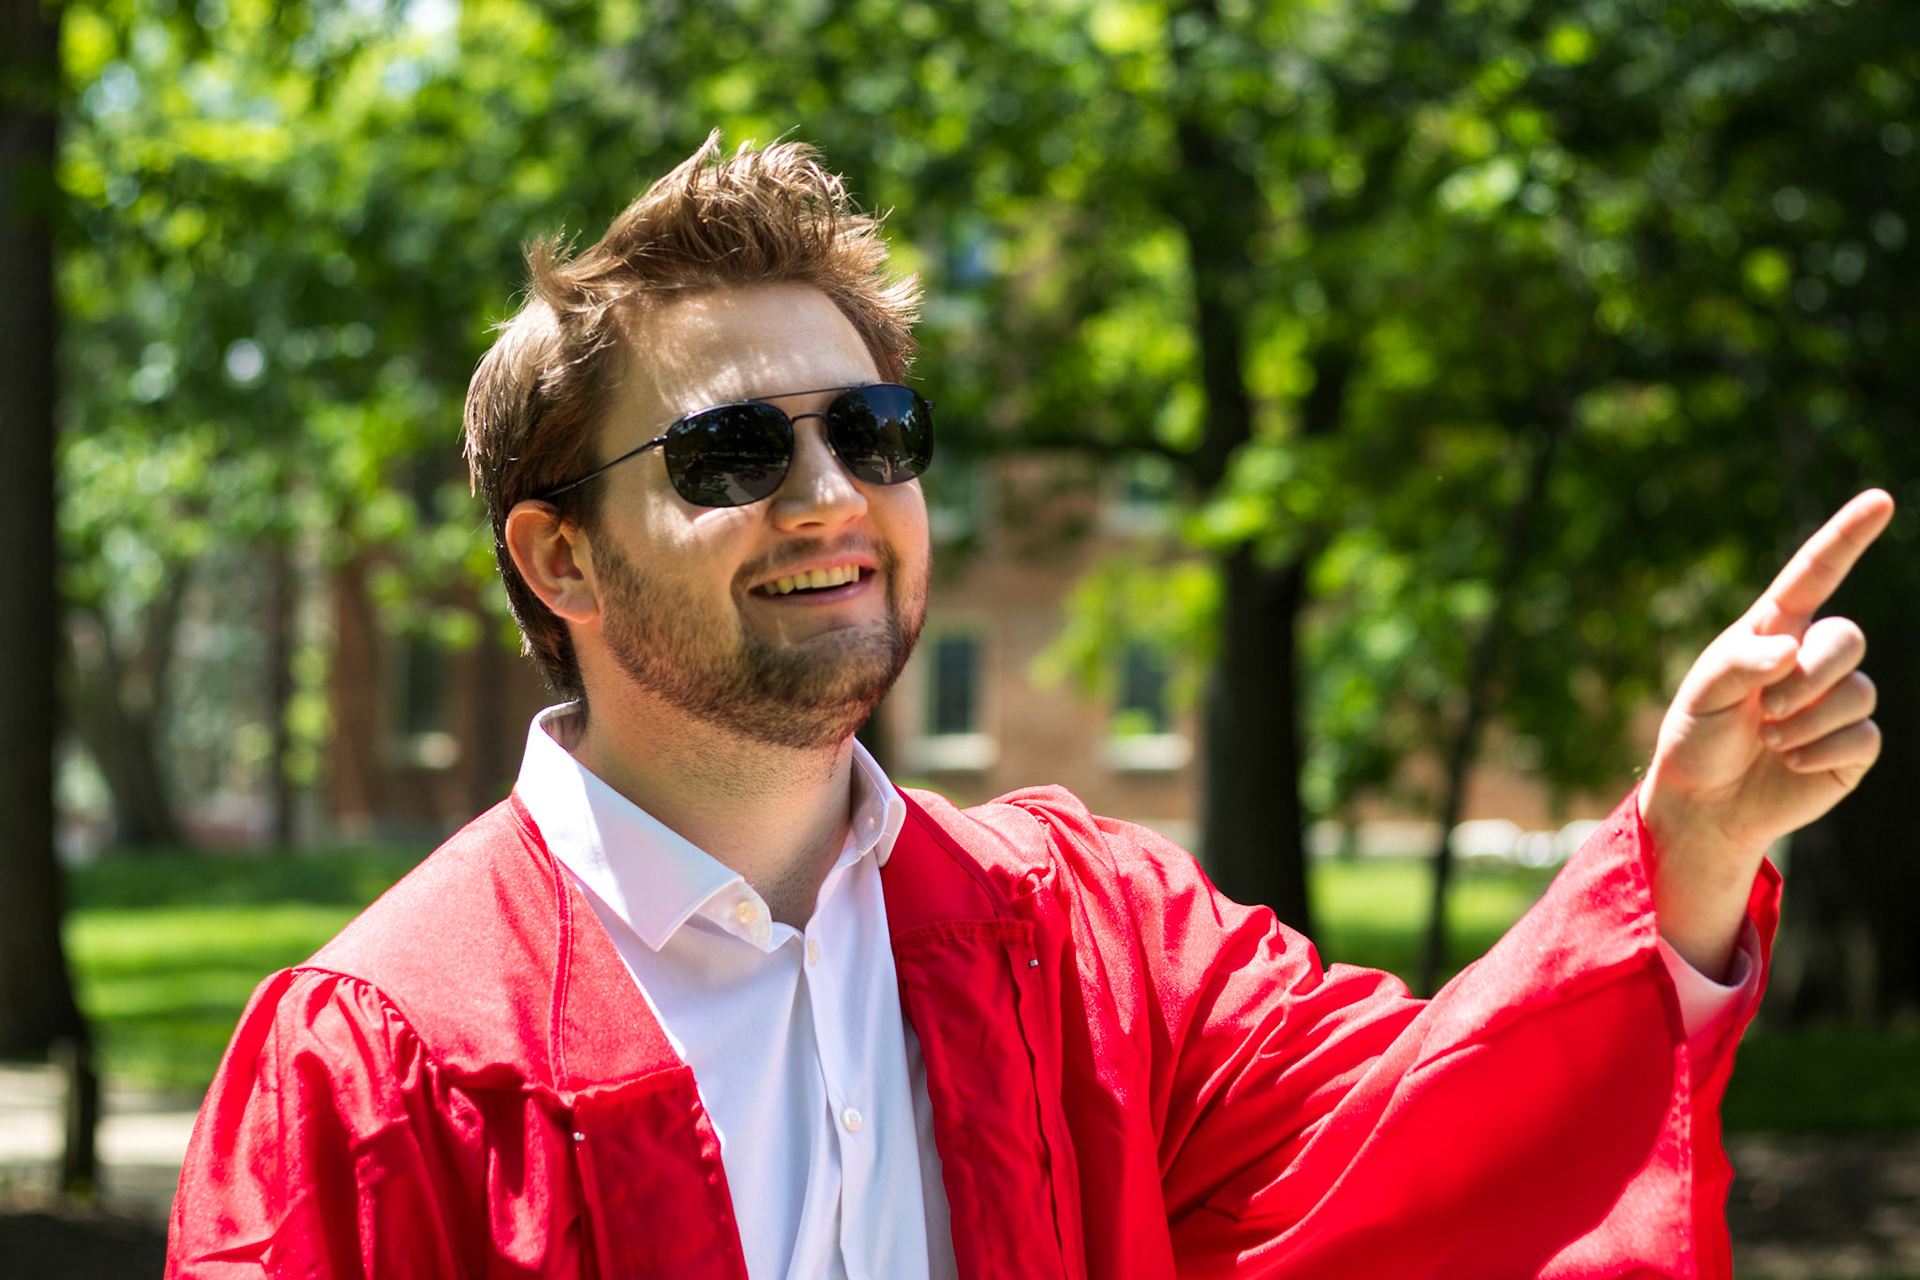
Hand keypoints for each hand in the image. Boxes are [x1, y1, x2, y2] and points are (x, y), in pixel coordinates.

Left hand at [1638, 489, 1893, 978]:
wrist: (1705, 802)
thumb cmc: (1698, 739)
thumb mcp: (1701, 697)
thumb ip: (1739, 664)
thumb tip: (1789, 648)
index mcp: (1774, 631)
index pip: (1815, 574)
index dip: (1846, 537)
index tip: (1880, 500)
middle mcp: (1812, 658)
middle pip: (1849, 636)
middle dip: (1809, 674)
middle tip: (1764, 708)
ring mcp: (1838, 700)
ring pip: (1857, 689)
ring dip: (1806, 719)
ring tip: (1769, 739)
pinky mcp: (1854, 744)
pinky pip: (1863, 735)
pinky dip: (1820, 750)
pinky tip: (1789, 762)